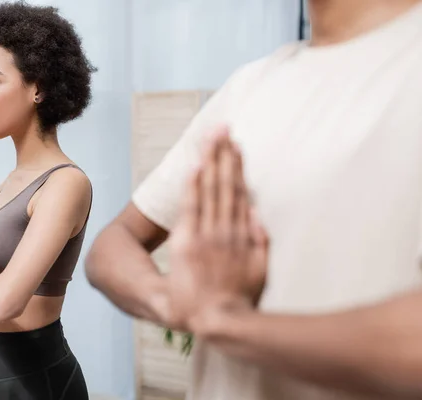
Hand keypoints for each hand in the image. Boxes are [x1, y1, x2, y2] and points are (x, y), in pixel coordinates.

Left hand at [165, 126, 268, 332]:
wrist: (214, 317)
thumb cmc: (239, 297)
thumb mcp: (261, 271)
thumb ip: (262, 242)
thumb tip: (258, 213)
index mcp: (242, 234)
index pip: (238, 190)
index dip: (236, 166)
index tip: (235, 144)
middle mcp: (226, 228)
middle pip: (224, 184)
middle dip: (223, 155)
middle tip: (222, 129)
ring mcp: (206, 234)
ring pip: (210, 190)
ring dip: (211, 163)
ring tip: (211, 138)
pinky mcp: (188, 241)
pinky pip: (192, 207)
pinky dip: (194, 185)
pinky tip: (196, 165)